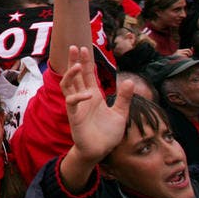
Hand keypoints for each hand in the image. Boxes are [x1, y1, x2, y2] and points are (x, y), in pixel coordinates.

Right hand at [62, 46, 133, 163]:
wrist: (100, 150)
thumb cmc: (107, 133)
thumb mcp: (120, 114)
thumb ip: (124, 98)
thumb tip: (129, 81)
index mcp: (94, 95)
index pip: (88, 75)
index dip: (86, 61)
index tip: (84, 48)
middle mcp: (83, 97)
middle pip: (75, 75)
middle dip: (74, 61)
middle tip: (73, 47)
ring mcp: (77, 106)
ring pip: (69, 85)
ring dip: (71, 75)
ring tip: (78, 65)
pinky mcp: (74, 116)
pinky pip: (72, 102)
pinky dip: (78, 97)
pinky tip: (88, 94)